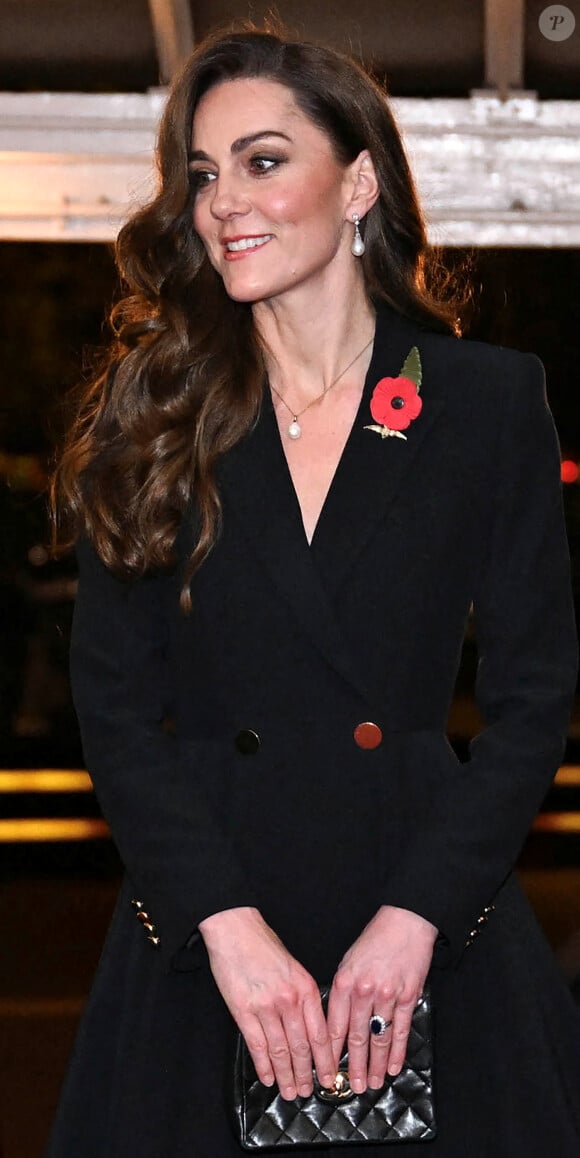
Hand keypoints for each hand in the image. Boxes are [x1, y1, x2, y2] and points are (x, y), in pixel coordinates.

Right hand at [199, 906, 335, 1099]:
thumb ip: (303, 996)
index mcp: (305, 988)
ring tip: (290, 1092)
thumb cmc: (264, 944)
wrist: (236, 928)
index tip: (330, 1077)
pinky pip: (256, 1044)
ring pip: (280, 1051)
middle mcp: (289, 1000)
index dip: (326, 1060)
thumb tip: (310, 1027)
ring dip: (286, 1075)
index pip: (321, 1034)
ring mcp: (265, 1007)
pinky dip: (263, 1065)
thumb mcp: (294, 967)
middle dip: (307, 1074)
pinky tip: (268, 1078)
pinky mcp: (243, 1010)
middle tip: (309, 1092)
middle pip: (302, 1047)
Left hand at [326, 905, 436, 1093]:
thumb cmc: (374, 940)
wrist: (405, 922)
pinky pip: (400, 1030)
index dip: (329, 1052)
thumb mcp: (348, 961)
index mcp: (344, 982)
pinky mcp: (408, 996)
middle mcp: (363, 991)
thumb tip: (335, 1022)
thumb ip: (341, 991)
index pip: (332, 1025)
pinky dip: (396, 1052)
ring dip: (374, 1064)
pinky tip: (392, 1067)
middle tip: (350, 1086)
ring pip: (379, 1038)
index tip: (326, 1070)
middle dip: (352, 1065)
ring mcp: (387, 995)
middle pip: (356, 1037)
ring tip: (371, 1083)